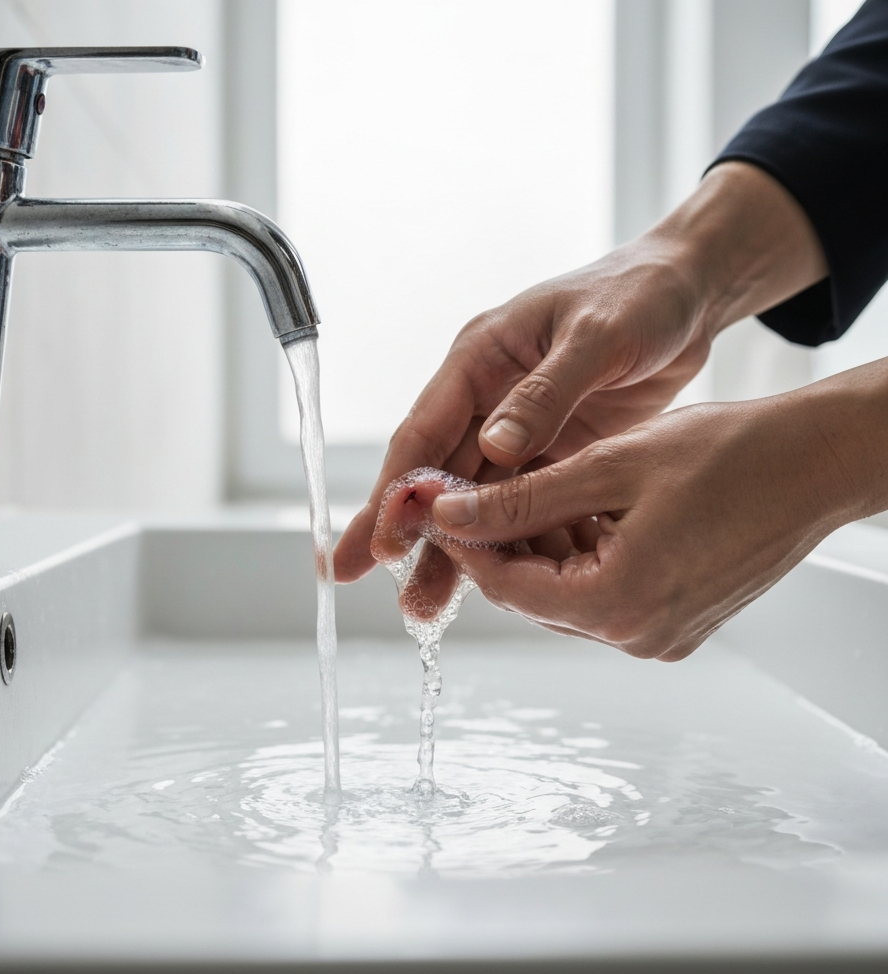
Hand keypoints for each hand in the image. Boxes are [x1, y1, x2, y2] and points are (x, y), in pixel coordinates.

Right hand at [335, 162, 827, 586]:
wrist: (687, 295)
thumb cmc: (641, 298)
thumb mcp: (599, 336)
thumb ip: (547, 393)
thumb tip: (496, 447)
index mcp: (481, 359)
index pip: (424, 432)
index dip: (397, 490)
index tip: (380, 542)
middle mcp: (486, 399)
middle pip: (435, 475)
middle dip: (402, 530)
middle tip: (357, 579)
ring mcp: (516, 430)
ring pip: (472, 500)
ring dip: (449, 550)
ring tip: (423, 607)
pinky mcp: (550, 454)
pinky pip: (517, 506)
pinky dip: (503, 543)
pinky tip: (491, 582)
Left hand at [424, 365, 887, 659]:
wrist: (818, 462)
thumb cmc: (732, 455)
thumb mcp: (609, 468)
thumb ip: (522, 499)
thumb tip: (450, 515)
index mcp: (617, 604)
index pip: (508, 586)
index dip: (467, 543)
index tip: (443, 503)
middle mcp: (637, 635)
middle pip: (535, 592)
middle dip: (502, 541)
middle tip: (479, 489)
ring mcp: (660, 633)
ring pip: (566, 590)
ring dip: (541, 543)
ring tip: (534, 485)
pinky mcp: (677, 619)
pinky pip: (604, 590)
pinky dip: (581, 551)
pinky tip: (580, 505)